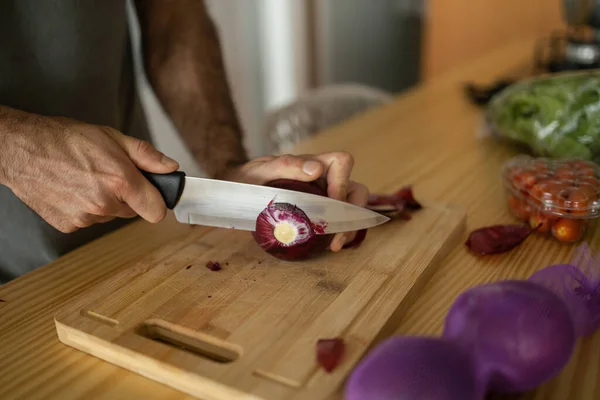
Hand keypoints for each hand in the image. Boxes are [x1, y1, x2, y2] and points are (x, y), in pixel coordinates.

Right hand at [0, 111, 178, 232]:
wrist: (22, 149)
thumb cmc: (66, 139)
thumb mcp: (113, 137)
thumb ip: (147, 156)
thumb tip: (170, 168)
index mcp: (120, 181)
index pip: (157, 211)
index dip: (156, 201)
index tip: (151, 192)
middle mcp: (104, 203)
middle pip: (133, 211)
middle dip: (128, 196)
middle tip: (109, 174)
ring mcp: (85, 217)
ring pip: (110, 215)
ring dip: (106, 201)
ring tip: (87, 178)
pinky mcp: (69, 225)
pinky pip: (90, 220)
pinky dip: (86, 208)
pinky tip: (73, 189)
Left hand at [222, 152, 368, 250]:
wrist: (236, 195)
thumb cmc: (249, 179)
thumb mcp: (261, 171)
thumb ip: (286, 166)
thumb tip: (316, 169)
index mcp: (313, 164)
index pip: (342, 162)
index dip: (342, 182)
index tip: (329, 203)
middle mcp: (324, 180)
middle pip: (356, 189)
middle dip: (353, 214)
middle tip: (337, 235)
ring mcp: (324, 198)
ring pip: (352, 208)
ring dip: (349, 227)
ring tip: (335, 245)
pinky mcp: (320, 214)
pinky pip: (339, 221)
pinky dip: (339, 233)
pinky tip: (329, 246)